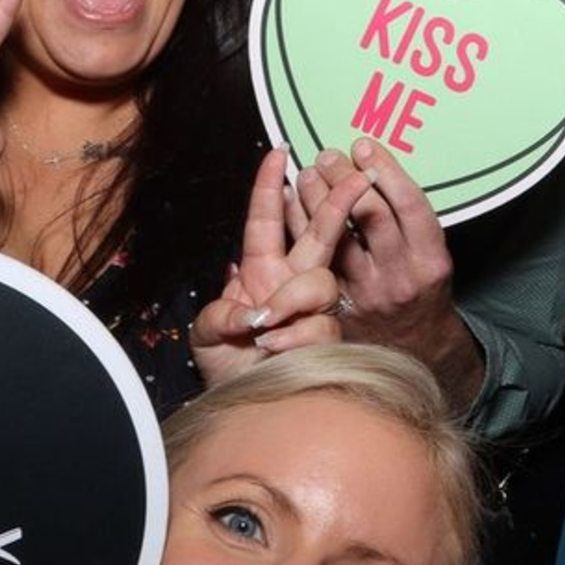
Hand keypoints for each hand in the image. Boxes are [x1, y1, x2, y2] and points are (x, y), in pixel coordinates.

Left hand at [191, 149, 367, 384]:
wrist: (247, 410)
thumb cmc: (226, 370)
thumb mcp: (206, 334)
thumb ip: (221, 313)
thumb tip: (250, 305)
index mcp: (259, 272)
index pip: (267, 221)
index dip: (269, 187)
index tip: (277, 154)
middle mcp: (290, 284)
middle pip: (319, 233)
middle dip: (336, 202)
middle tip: (357, 176)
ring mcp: (311, 310)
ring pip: (320, 282)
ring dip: (291, 300)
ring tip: (262, 327)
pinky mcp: (327, 338)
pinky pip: (319, 325)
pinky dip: (291, 336)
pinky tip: (272, 349)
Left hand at [297, 139, 456, 348]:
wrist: (416, 346)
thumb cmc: (422, 287)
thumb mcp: (431, 255)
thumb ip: (408, 219)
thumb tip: (371, 166)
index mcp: (430, 257)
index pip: (409, 205)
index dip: (386, 170)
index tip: (364, 146)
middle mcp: (400, 274)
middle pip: (369, 215)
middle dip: (345, 177)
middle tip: (328, 155)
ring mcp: (366, 292)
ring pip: (335, 236)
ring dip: (316, 197)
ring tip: (308, 171)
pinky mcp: (338, 306)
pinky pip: (311, 257)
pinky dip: (297, 225)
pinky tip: (287, 200)